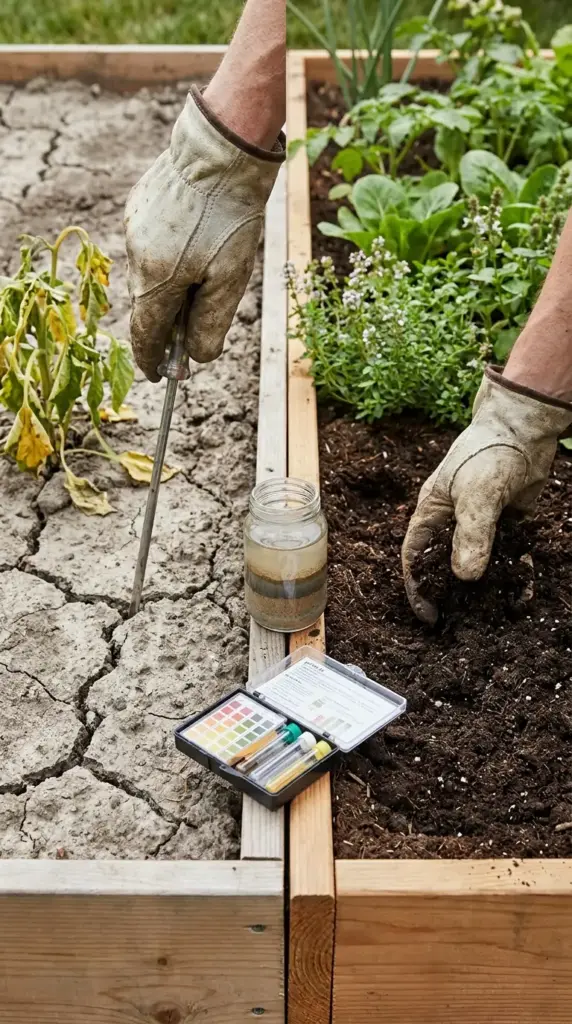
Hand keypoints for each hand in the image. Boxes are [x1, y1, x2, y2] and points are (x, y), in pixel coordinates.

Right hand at [124, 86, 283, 380]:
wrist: (221, 148)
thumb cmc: (231, 216)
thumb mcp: (231, 279)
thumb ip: (210, 325)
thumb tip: (196, 360)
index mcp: (157, 281)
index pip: (146, 336)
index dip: (153, 361)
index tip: (160, 376)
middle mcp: (136, 257)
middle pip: (149, 305)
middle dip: (171, 321)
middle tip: (197, 323)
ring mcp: (133, 228)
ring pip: (152, 273)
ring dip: (174, 282)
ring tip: (210, 262)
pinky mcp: (139, 206)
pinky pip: (152, 243)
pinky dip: (172, 252)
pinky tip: (198, 236)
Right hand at [402, 367, 571, 624]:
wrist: (524, 428)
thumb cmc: (488, 454)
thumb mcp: (476, 497)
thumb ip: (471, 537)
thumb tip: (467, 577)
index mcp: (431, 513)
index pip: (415, 557)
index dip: (418, 587)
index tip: (429, 614)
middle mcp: (452, 521)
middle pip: (446, 565)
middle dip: (454, 594)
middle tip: (463, 621)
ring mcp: (481, 522)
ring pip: (480, 563)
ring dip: (489, 587)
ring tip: (497, 613)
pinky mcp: (507, 521)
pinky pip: (508, 554)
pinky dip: (515, 572)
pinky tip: (524, 591)